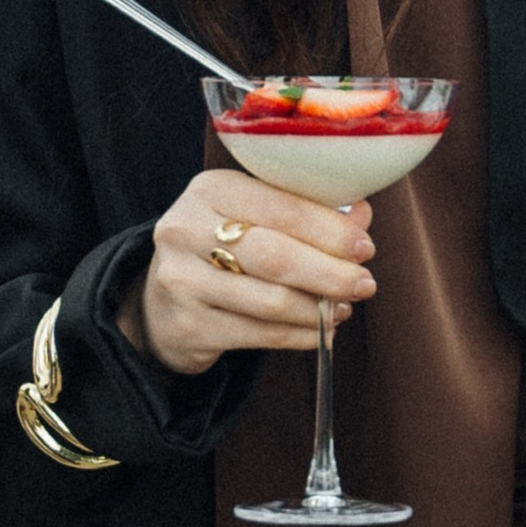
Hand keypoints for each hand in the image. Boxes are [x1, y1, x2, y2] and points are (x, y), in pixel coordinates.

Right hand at [119, 169, 376, 377]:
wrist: (160, 302)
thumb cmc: (222, 248)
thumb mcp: (254, 214)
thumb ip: (306, 210)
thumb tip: (361, 216)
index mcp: (210, 189)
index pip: (282, 207)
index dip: (331, 230)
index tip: (365, 247)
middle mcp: (186, 230)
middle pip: (276, 256)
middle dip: (331, 273)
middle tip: (365, 283)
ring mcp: (181, 281)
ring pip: (270, 301)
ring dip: (319, 309)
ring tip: (343, 308)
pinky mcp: (186, 327)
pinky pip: (259, 335)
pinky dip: (299, 336)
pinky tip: (320, 332)